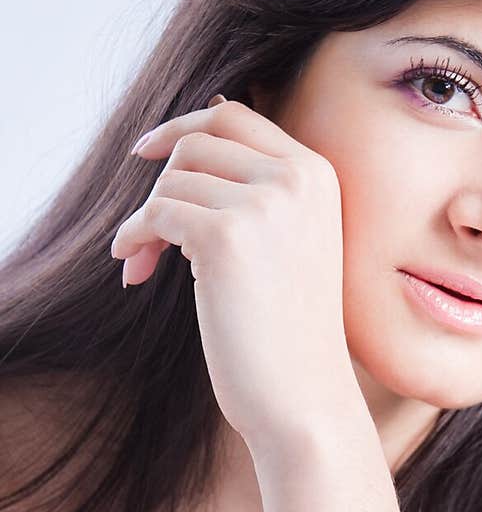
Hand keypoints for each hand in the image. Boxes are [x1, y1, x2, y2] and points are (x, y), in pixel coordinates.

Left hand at [110, 97, 365, 453]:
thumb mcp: (289, 242)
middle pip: (196, 143)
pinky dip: (133, 240)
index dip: (183, 127)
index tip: (146, 154)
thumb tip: (186, 137)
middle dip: (160, 185)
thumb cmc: (288, 332)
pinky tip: (133, 272)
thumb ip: (256, 190)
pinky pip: (155, 215)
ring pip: (171, 182)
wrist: (304, 396)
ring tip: (145, 266)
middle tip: (147, 237)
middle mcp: (297, 178)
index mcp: (317, 174)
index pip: (235, 115)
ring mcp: (264, 204)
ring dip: (145, 222)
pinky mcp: (225, 236)